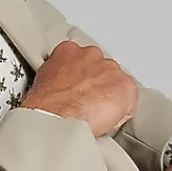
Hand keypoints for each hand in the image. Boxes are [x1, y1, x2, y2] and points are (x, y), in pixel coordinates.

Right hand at [20, 39, 137, 135]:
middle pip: (101, 68)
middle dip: (97, 84)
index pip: (81, 59)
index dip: (81, 77)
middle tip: (88, 102)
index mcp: (68, 51)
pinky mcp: (125, 86)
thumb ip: (59, 76)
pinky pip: (129, 100)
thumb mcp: (43, 83)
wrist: (56, 117)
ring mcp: (109, 69)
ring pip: (116, 82)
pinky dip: (122, 111)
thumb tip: (62, 87)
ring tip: (96, 114)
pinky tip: (107, 120)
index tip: (78, 87)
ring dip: (109, 96)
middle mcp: (91, 55)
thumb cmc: (46, 104)